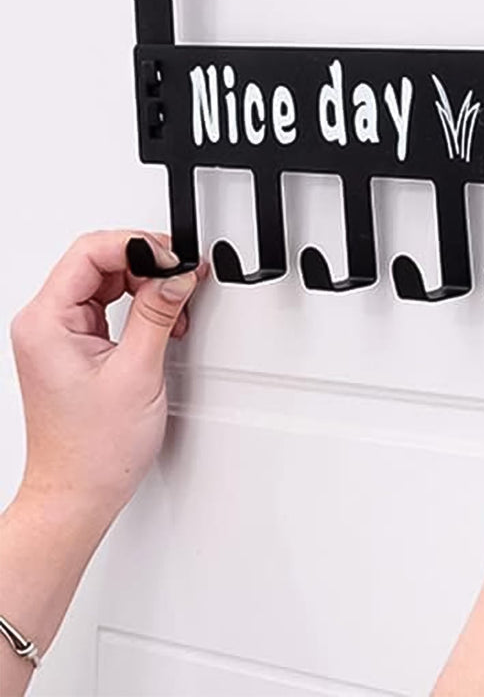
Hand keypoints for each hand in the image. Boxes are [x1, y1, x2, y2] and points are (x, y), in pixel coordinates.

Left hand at [10, 230, 204, 525]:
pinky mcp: (74, 345)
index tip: (174, 260)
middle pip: (99, 261)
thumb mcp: (137, 372)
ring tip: (174, 311)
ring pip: (106, 280)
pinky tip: (162, 322)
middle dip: (147, 265)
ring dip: (147, 287)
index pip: (90, 252)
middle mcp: (45, 324)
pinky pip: (107, 304)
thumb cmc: (93, 450)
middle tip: (182, 280)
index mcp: (46, 323)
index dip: (138, 247)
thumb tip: (177, 274)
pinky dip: (140, 306)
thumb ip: (158, 314)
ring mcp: (58, 334)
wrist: (78, 492)